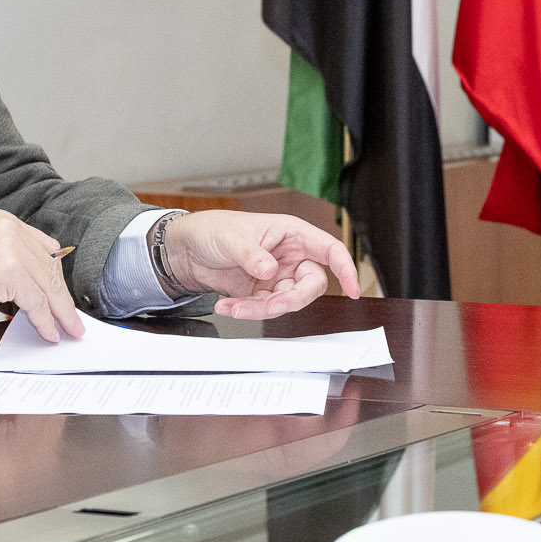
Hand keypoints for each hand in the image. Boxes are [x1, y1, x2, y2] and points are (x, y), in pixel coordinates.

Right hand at [0, 210, 83, 342]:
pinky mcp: (10, 271)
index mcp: (5, 222)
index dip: (55, 277)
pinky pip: (37, 301)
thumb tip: (37, 286)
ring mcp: (11, 248)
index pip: (44, 250)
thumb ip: (11, 261)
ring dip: (61, 312)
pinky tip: (49, 333)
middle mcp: (11, 229)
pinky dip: (45, 321)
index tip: (63, 296)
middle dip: (63, 297)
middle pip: (49, 268)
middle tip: (73, 319)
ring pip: (47, 286)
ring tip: (68, 330)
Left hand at [161, 210, 360, 318]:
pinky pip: (264, 309)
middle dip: (292, 298)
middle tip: (272, 303)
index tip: (353, 289)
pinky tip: (227, 306)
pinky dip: (246, 312)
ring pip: (286, 301)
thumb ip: (253, 255)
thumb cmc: (215, 229)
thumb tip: (269, 270)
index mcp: (293, 234)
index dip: (345, 269)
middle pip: (310, 285)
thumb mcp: (233, 238)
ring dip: (261, 309)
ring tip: (233, 306)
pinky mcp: (261, 293)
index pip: (330, 250)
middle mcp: (289, 256)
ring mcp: (276, 277)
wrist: (187, 249)